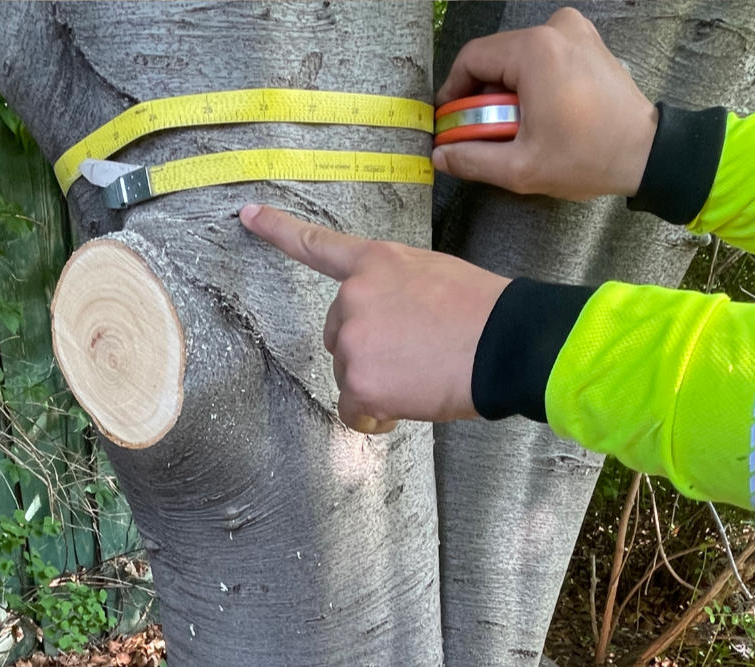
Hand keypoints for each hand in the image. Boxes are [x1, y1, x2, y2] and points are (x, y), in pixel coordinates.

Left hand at [239, 204, 510, 432]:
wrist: (507, 343)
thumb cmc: (483, 311)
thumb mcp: (433, 276)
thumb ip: (394, 291)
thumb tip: (389, 328)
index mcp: (374, 264)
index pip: (317, 245)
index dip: (278, 229)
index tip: (246, 214)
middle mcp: (353, 297)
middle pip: (337, 333)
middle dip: (367, 348)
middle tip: (415, 353)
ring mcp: (353, 340)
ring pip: (349, 373)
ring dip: (376, 381)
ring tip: (422, 374)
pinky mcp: (360, 383)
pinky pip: (354, 409)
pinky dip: (375, 414)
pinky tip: (407, 403)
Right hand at [434, 7, 657, 200]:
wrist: (647, 153)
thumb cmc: (588, 157)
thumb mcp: (520, 168)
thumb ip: (471, 159)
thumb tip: (440, 154)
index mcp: (535, 51)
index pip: (471, 59)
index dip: (452, 91)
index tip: (449, 120)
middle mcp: (555, 29)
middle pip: (494, 56)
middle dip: (481, 94)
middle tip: (481, 131)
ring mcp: (575, 31)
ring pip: (516, 55)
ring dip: (505, 89)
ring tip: (512, 125)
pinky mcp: (587, 41)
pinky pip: (541, 54)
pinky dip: (530, 80)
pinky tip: (537, 111)